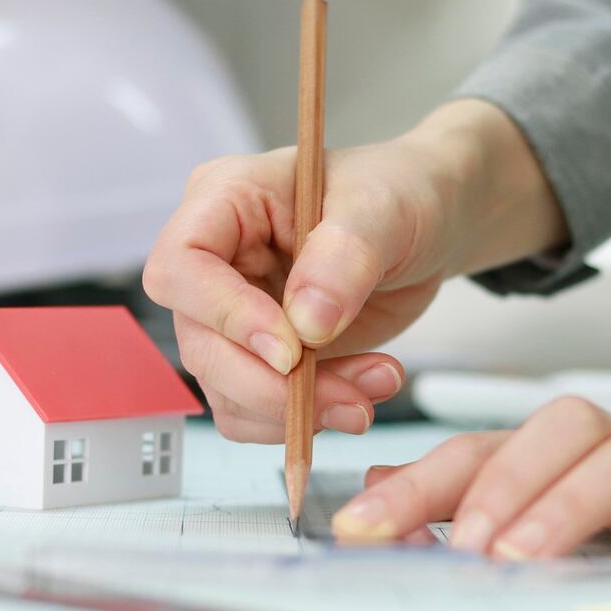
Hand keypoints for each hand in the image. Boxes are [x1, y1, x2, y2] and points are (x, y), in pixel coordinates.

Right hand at [142, 99, 566, 441]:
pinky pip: (258, 411)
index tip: (292, 348)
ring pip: (227, 390)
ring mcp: (233, 315)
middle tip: (348, 397)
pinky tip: (365, 389)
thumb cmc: (399, 191)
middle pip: (200, 343)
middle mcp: (215, 262)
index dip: (224, 314)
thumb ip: (345, 256)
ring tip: (378, 382)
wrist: (429, 223)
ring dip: (300, 410)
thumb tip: (306, 325)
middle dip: (272, 385)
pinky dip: (310, 418)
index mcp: (224, 199)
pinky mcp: (262, 357)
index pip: (181, 265)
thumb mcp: (384, 208)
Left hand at [330, 346, 610, 561]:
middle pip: (554, 436)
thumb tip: (387, 485)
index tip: (357, 529)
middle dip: (494, 488)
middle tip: (456, 545)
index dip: (417, 487)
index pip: (484, 452)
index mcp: (575, 450)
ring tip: (530, 556)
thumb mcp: (579, 471)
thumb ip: (486, 479)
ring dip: (573, 507)